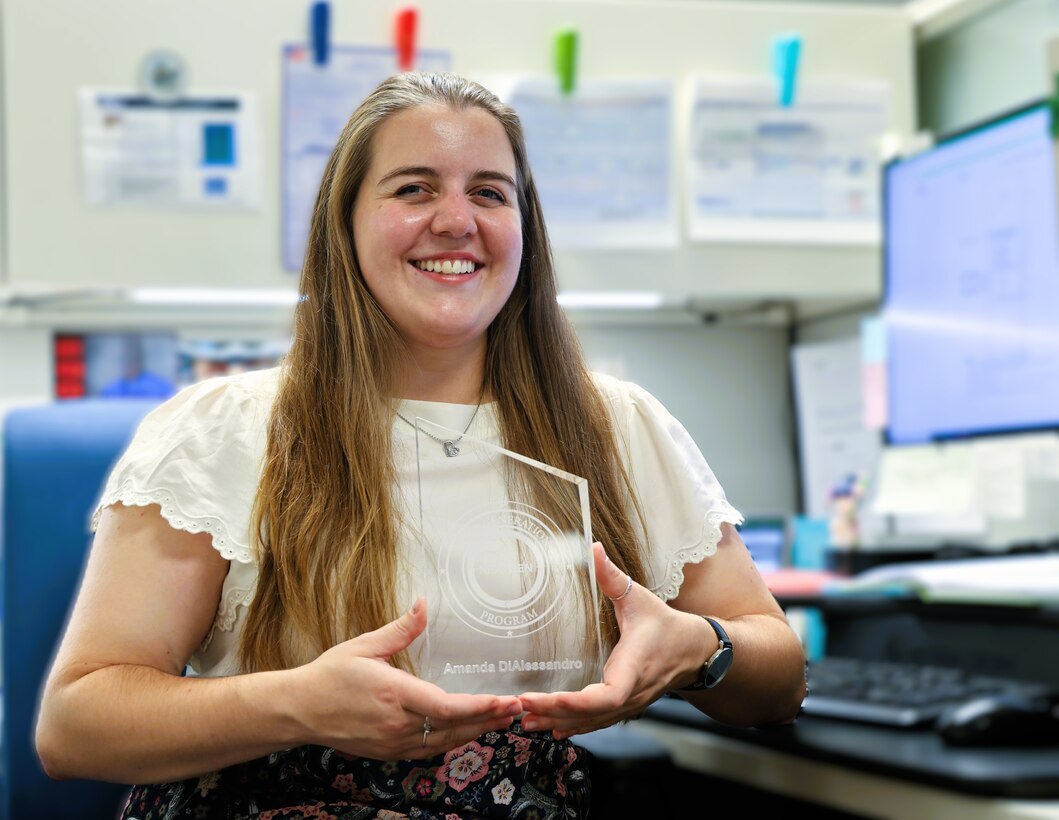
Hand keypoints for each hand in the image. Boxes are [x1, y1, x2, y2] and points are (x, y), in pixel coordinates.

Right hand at [292, 598, 522, 758]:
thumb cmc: (330, 675)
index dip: (479, 707)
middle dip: (489, 718)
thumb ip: (400, 629)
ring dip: (476, 730)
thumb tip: (423, 604)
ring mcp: (392, 742)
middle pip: (453, 727)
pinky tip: (469, 731)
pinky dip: (453, 740)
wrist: (299, 710)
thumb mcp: (364, 645)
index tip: (504, 700)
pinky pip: (429, 749)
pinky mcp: (388, 752)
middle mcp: (396, 723)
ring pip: (444, 741)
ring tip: (503, 719)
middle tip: (518, 709)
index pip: (445, 707)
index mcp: (393, 693)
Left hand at [518, 543, 702, 739]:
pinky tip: (551, 727)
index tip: (549, 696)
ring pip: (592, 722)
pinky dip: (574, 725)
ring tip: (525, 721)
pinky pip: (598, 722)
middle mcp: (632, 692)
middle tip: (520, 708)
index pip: (609, 695)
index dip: (578, 702)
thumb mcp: (639, 598)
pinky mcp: (625, 707)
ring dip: (558, 722)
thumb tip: (594, 547)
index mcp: (634, 666)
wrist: (693, 651)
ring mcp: (629, 704)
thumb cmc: (665, 625)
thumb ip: (613, 577)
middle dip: (555, 712)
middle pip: (592, 714)